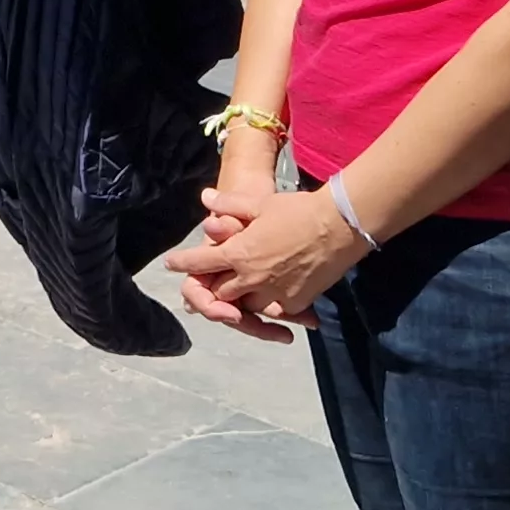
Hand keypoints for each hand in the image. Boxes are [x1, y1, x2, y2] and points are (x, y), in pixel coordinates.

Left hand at [164, 182, 371, 334]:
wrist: (339, 226)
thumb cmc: (298, 210)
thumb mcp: (260, 203)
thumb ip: (230, 204)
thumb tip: (206, 198)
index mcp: (238, 252)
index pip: (200, 262)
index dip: (183, 262)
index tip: (171, 263)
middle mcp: (251, 278)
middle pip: (220, 292)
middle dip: (212, 287)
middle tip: (208, 283)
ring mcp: (273, 294)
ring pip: (246, 306)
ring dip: (240, 299)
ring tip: (241, 292)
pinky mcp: (295, 304)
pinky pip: (275, 312)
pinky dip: (270, 307)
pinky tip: (272, 301)